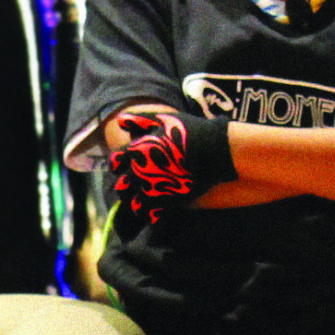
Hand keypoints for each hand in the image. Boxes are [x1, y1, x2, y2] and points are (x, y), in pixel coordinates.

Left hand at [106, 112, 233, 216]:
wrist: (218, 149)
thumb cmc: (192, 131)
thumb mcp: (164, 119)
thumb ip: (140, 121)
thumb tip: (120, 121)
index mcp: (138, 151)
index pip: (116, 161)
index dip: (117, 164)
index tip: (120, 166)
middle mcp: (142, 171)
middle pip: (122, 186)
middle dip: (123, 187)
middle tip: (127, 186)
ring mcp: (155, 187)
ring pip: (134, 203)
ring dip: (135, 204)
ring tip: (139, 203)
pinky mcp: (170, 201)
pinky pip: (152, 214)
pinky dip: (150, 215)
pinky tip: (153, 213)